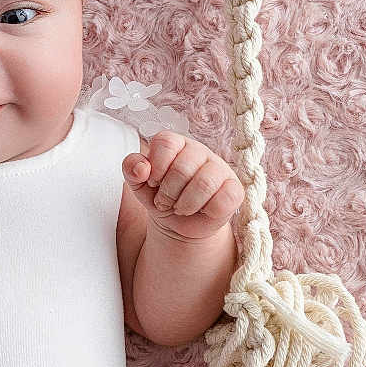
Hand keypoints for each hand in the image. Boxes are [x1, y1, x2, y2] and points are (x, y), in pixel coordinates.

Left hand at [123, 131, 244, 242]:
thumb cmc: (161, 197)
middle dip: (168, 192)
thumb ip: (132, 169)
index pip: (166, 143)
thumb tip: (141, 167)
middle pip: (182, 167)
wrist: (179, 224)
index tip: (153, 182)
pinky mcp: (234, 189)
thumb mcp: (139, 185)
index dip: (156, 167)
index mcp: (177, 144)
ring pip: (204, 183)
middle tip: (165, 202)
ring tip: (180, 208)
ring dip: (185, 203)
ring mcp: (220, 169)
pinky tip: (201, 210)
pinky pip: (223, 199)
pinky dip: (206, 210)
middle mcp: (200, 152)